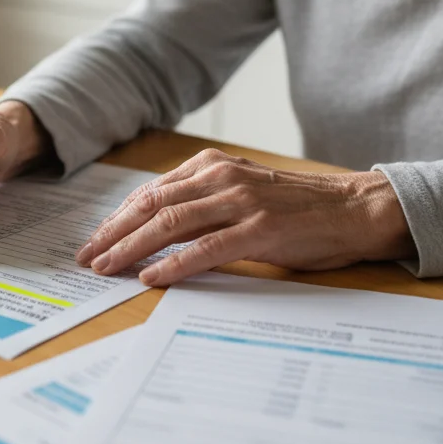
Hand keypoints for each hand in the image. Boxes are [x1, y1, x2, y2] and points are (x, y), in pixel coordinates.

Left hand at [74, 149, 414, 285]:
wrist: (354, 208)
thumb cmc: (297, 208)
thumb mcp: (242, 193)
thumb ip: (202, 204)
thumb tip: (156, 231)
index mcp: (212, 166)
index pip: (151, 192)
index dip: (118, 218)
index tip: (95, 240)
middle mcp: (221, 178)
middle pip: (151, 205)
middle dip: (113, 233)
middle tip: (87, 257)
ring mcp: (240, 201)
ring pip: (170, 223)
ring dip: (132, 248)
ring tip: (108, 268)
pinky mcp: (260, 229)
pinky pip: (206, 247)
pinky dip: (175, 264)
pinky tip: (152, 277)